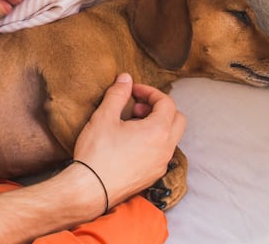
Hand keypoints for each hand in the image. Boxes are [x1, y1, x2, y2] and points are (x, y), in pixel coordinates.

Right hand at [71, 73, 185, 207]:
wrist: (91, 189)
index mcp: (158, 131)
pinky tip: (129, 143)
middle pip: (177, 119)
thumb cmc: (97, 153)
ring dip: (157, 125)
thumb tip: (125, 78)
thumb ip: (117, 94)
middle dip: (159, 108)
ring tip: (130, 125)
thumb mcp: (104, 117)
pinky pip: (162, 153)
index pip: (167, 102)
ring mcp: (161, 164)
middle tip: (136, 107)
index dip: (150, 92)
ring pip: (171, 138)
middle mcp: (165, 149)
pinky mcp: (153, 176)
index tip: (132, 91)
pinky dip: (153, 141)